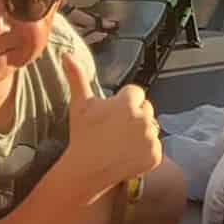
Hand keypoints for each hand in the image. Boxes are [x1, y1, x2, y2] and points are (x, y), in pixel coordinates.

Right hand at [61, 54, 161, 197]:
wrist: (87, 169)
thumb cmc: (83, 136)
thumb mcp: (80, 105)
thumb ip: (77, 77)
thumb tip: (67, 55)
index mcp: (128, 103)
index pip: (136, 93)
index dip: (124, 102)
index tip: (112, 115)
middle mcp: (143, 119)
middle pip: (146, 109)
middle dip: (135, 116)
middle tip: (116, 130)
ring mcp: (151, 138)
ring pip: (151, 129)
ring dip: (141, 133)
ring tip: (121, 143)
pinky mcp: (155, 155)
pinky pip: (155, 148)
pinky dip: (145, 152)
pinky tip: (127, 155)